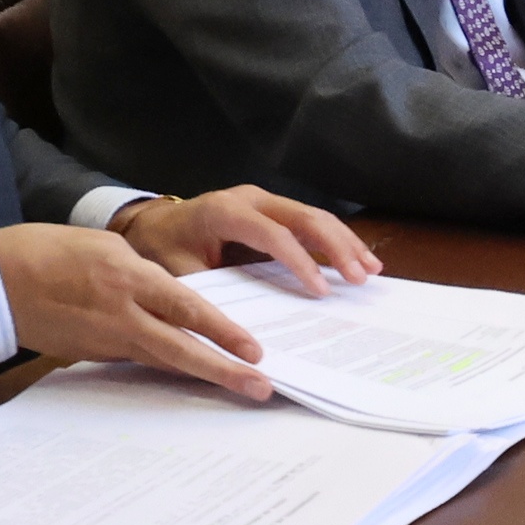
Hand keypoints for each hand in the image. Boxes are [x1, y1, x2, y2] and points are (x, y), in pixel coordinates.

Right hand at [0, 222, 272, 398]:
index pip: (187, 308)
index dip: (224, 332)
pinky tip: (193, 373)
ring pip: (164, 360)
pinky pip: (140, 360)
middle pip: (182, 349)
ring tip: (239, 386)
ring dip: (202, 374)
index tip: (255, 350)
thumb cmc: (48, 252)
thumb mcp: (106, 248)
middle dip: (225, 371)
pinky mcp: (94, 353)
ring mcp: (107, 338)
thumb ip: (143, 274)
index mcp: (128, 277)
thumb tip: (172, 298)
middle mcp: (121, 314)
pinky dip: (169, 367)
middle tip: (261, 387)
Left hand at [113, 185, 378, 292]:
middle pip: (304, 217)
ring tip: (371, 270)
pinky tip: (356, 259)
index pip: (273, 234)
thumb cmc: (163, 249)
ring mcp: (264, 201)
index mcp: (224, 212)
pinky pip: (310, 221)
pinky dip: (336, 240)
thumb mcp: (176, 272)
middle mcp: (250, 199)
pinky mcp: (273, 210)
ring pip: (314, 216)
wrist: (153, 224)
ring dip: (345, 242)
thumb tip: (242, 325)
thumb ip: (209, 292)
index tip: (321, 291)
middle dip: (336, 248)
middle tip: (360, 278)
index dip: (301, 262)